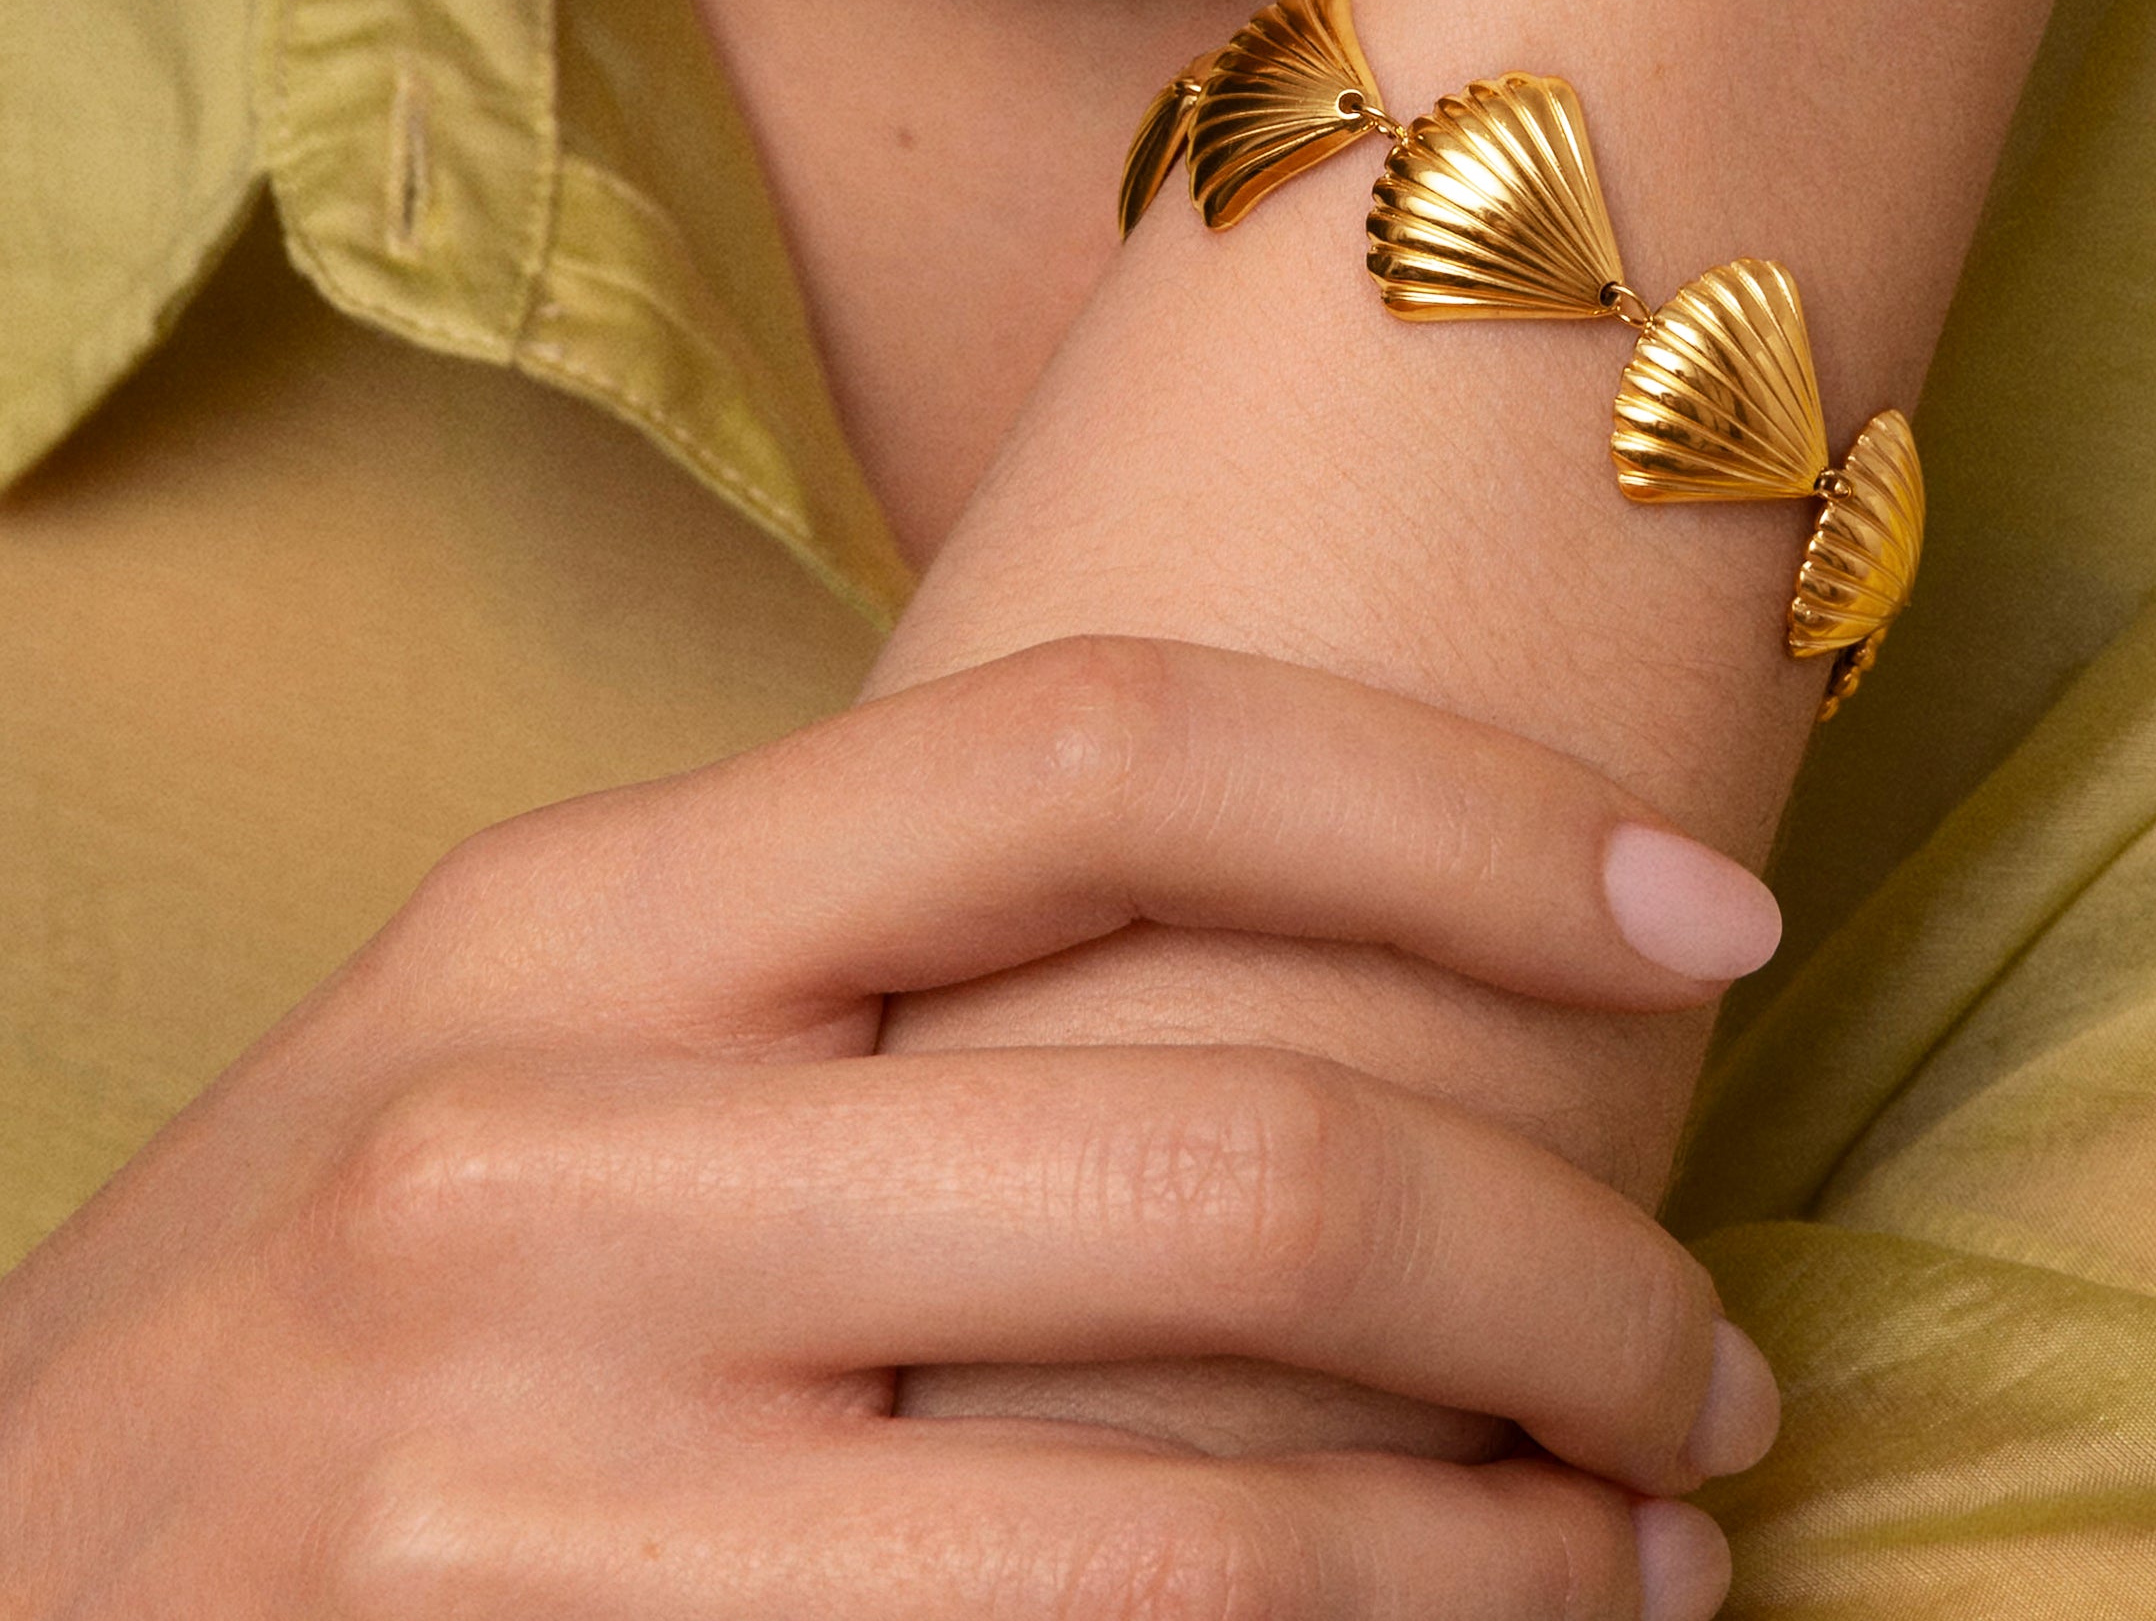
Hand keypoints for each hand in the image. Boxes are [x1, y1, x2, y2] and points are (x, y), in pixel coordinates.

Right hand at [0, 641, 1775, 1617]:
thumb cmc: (310, 1329)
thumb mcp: (512, 1056)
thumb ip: (844, 971)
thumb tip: (1339, 944)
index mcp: (570, 922)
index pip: (1118, 749)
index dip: (1470, 809)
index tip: (1713, 905)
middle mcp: (545, 1176)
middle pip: (1242, 1156)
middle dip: (1575, 1270)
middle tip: (1711, 1363)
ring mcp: (536, 1512)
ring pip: (1218, 1532)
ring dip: (1514, 1562)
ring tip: (1642, 1567)